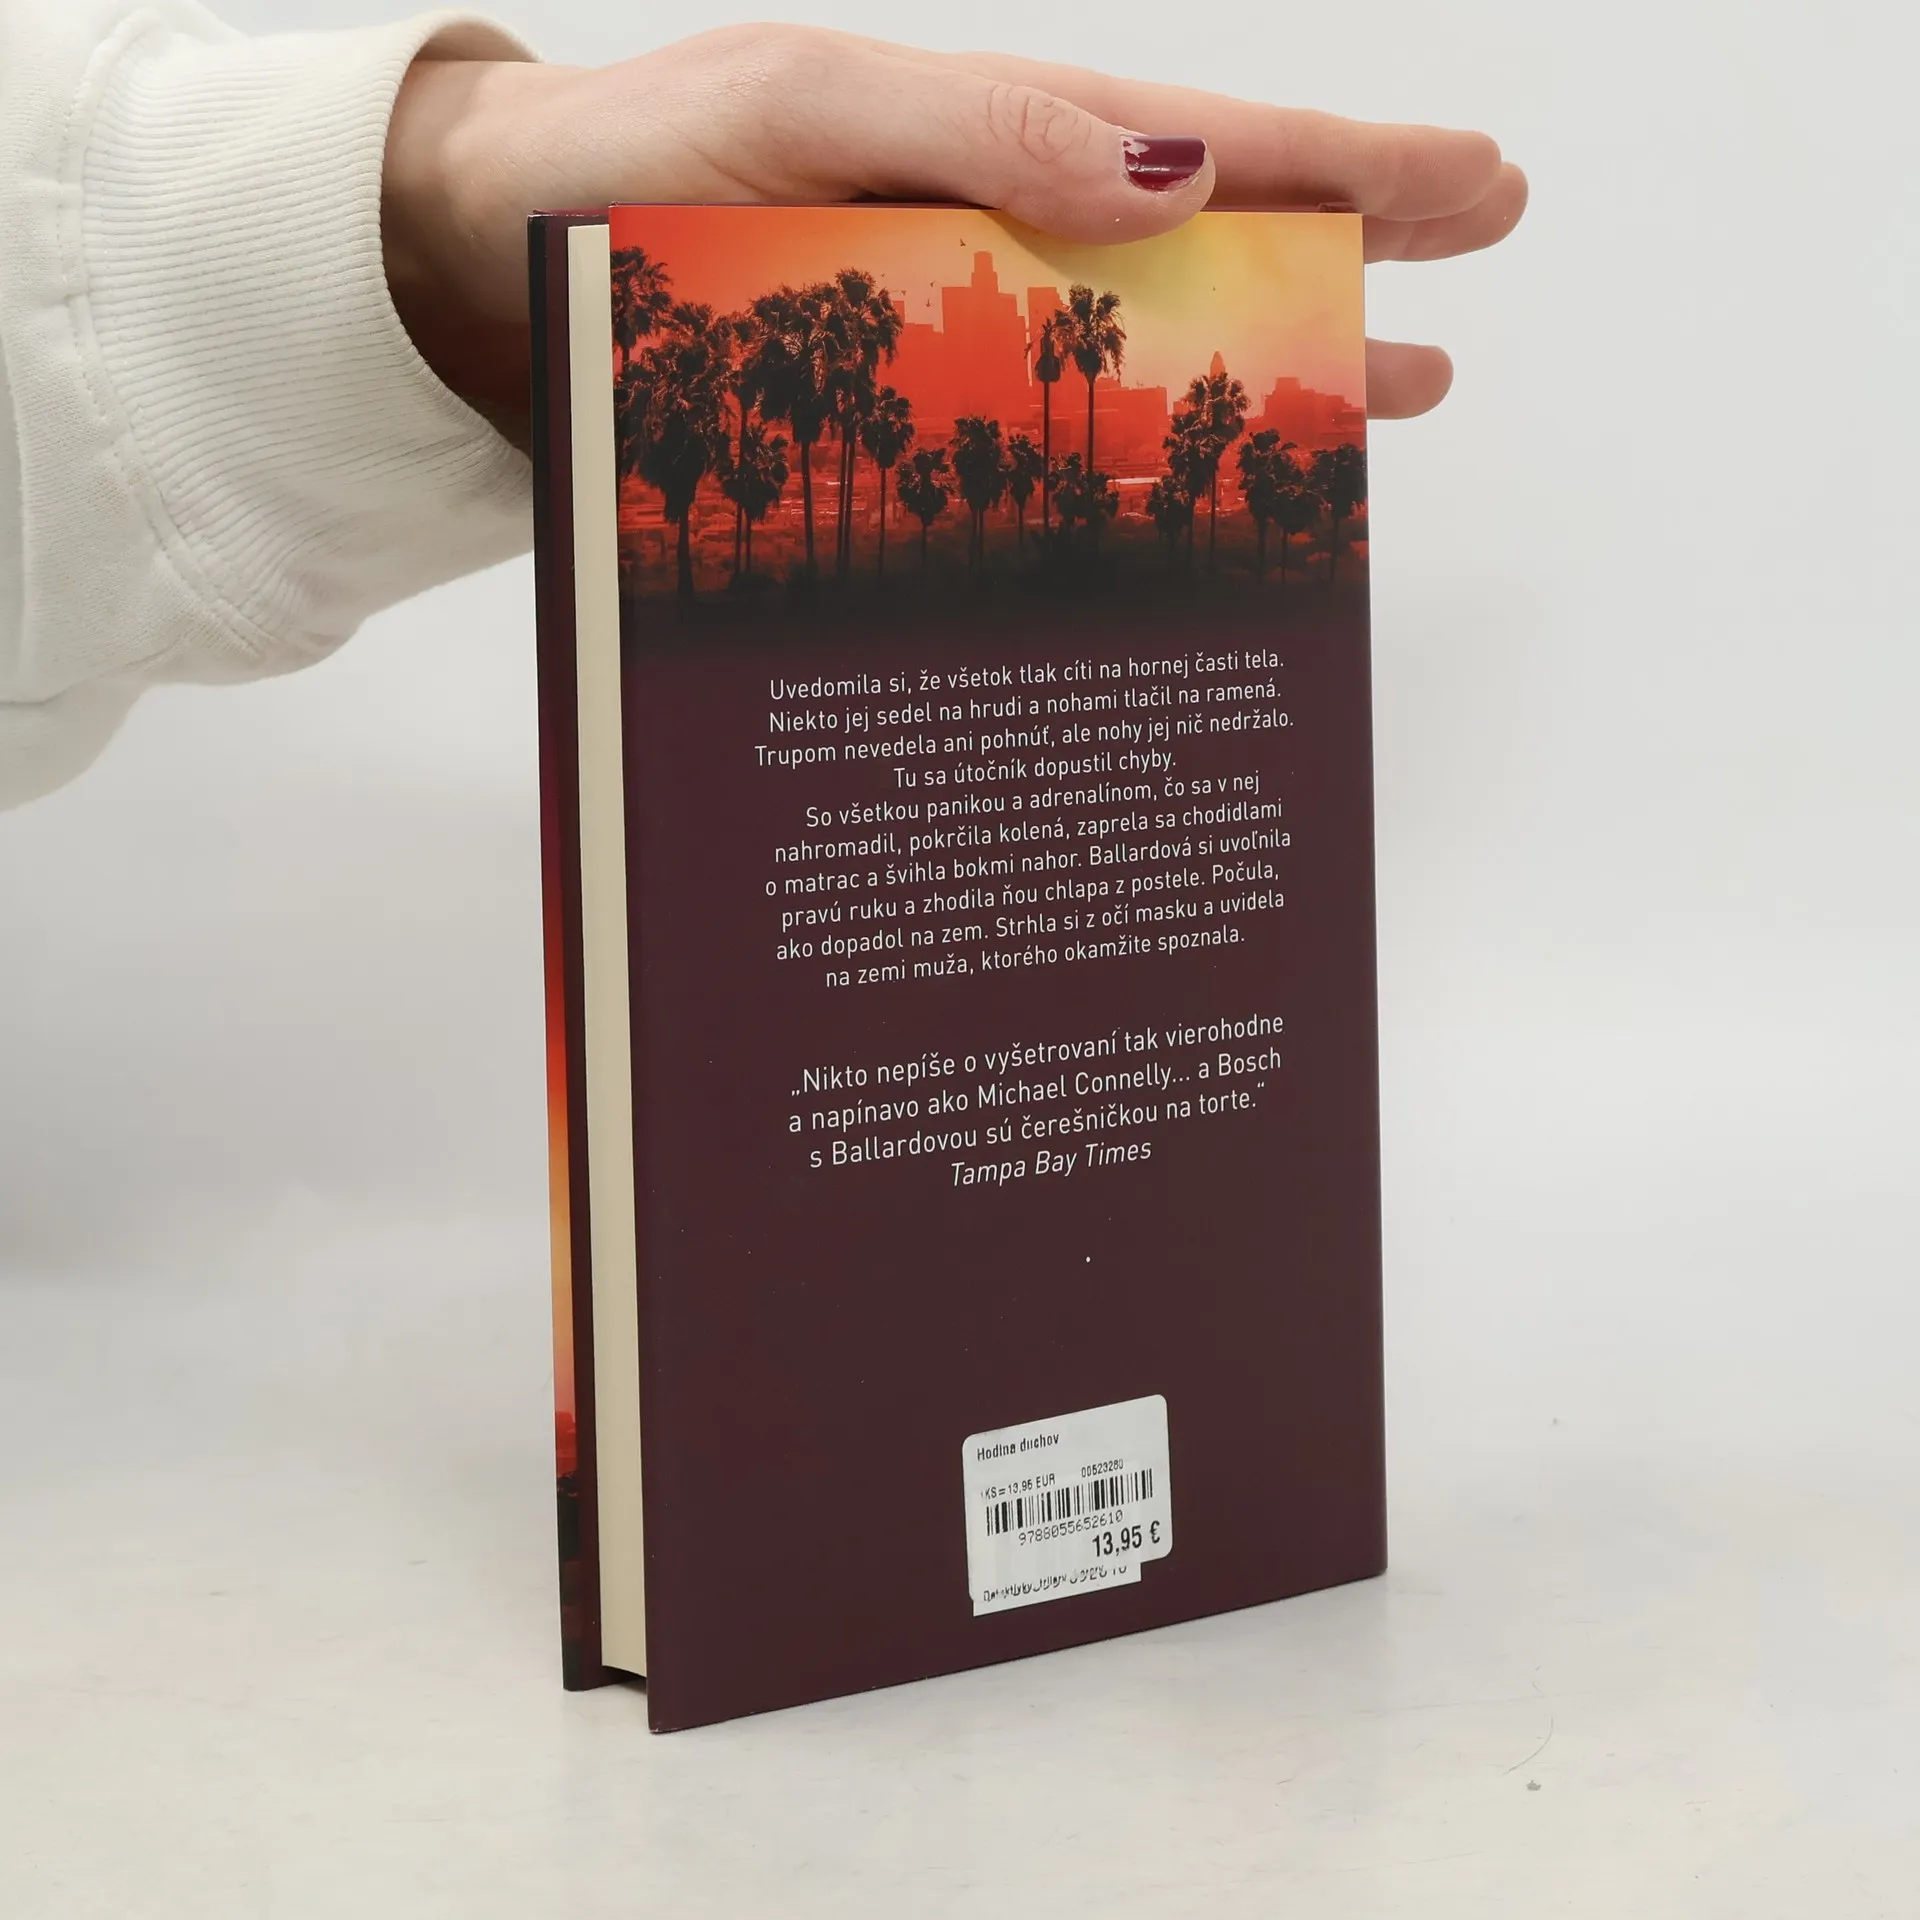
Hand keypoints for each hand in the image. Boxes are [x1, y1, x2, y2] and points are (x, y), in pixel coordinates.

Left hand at [383, 25, 1525, 429]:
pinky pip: (1041, 439)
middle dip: (1344, 248)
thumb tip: (1178, 170)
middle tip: (1473, 262)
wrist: (484, 266)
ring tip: (1389, 395)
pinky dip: (1125, 465)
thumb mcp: (808, 106)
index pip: (1205, 147)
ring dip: (1267, 363)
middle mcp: (989, 237)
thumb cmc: (626, 164)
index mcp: (985, 143)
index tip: (1474, 187)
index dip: (1346, 170)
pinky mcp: (898, 416)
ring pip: (1142, 347)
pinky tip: (1182, 499)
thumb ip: (985, 132)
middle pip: (1204, 240)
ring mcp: (952, 332)